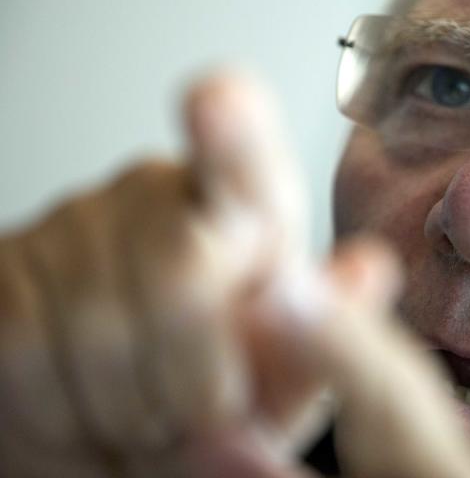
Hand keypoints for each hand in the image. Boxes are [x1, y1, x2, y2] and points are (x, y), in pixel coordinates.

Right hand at [0, 71, 469, 477]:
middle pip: (181, 274)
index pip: (242, 159)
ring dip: (131, 410)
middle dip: (196, 380)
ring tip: (149, 418)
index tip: (219, 100)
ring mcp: (78, 220)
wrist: (121, 432)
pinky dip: (62, 415)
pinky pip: (25, 348)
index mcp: (247, 209)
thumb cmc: (219, 394)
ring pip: (99, 326)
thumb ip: (331, 330)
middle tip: (204, 414)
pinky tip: (89, 410)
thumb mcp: (288, 377)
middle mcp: (160, 193)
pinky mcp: (9, 264)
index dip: (231, 133)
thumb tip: (372, 269)